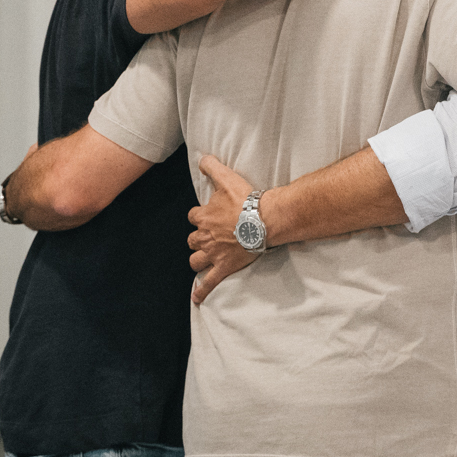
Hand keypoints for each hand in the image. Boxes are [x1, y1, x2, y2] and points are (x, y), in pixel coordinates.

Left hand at [187, 155, 260, 304]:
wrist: (263, 220)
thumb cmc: (247, 200)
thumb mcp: (227, 178)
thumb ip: (212, 167)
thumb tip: (202, 158)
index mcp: (204, 217)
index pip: (193, 216)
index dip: (199, 216)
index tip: (208, 215)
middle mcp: (205, 236)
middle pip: (192, 239)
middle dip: (198, 238)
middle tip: (210, 236)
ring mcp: (214, 253)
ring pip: (195, 260)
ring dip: (198, 259)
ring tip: (203, 258)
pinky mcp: (224, 267)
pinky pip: (208, 282)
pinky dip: (201, 291)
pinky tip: (197, 298)